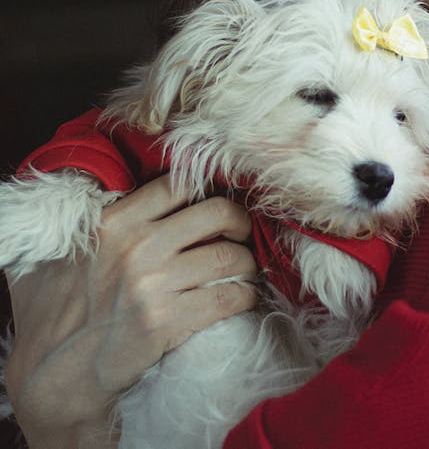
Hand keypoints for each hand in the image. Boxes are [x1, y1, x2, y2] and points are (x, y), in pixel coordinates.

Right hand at [5, 174, 256, 448]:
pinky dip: (243, 296)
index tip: (216, 206)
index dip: (207, 190)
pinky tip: (240, 298)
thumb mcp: (74, 248)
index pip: (179, 184)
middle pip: (218, 212)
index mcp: (115, 221)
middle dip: (239, 222)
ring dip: (246, 264)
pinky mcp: (167, 321)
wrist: (54, 372)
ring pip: (230, 257)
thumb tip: (142, 191)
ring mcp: (153, 283)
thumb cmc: (62, 308)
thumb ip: (107, 219)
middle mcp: (137, 246)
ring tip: (242, 271)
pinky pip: (228, 297)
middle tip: (241, 234)